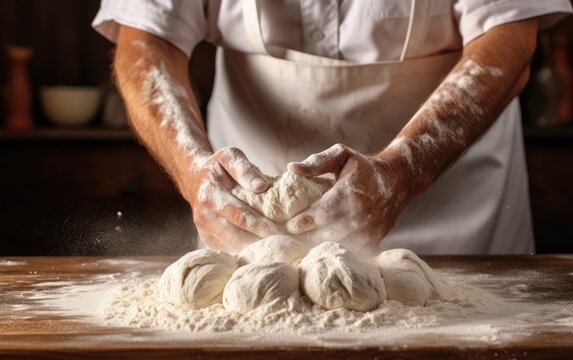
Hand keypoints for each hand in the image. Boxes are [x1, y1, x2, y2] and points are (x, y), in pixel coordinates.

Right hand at [181, 147, 280, 251]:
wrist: (193, 177)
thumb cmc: (217, 167)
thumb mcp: (229, 156)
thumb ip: (245, 169)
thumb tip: (262, 186)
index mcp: (211, 195)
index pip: (240, 216)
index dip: (262, 226)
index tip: (283, 231)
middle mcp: (204, 216)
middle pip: (238, 237)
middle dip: (263, 241)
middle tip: (288, 244)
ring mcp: (204, 231)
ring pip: (234, 247)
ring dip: (257, 249)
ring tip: (280, 246)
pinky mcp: (208, 240)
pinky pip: (230, 250)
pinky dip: (248, 250)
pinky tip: (264, 247)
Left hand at [286, 144, 410, 249]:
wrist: (397, 183)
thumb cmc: (362, 168)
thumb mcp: (341, 155)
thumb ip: (316, 162)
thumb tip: (291, 168)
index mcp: (350, 194)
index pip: (318, 215)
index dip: (299, 223)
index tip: (286, 225)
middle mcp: (359, 217)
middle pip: (322, 235)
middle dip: (300, 237)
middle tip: (284, 236)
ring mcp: (367, 234)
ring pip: (332, 246)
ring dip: (314, 244)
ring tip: (298, 241)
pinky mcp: (372, 244)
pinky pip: (345, 252)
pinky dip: (331, 249)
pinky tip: (319, 245)